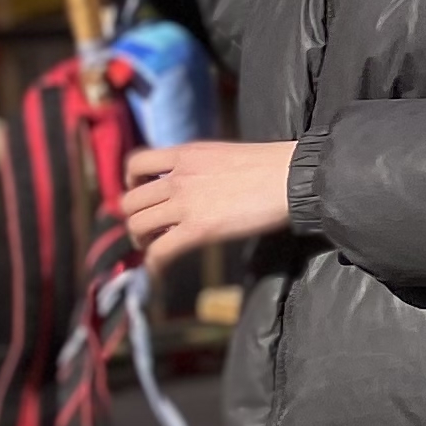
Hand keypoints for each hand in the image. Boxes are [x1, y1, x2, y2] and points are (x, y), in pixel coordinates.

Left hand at [125, 140, 299, 267]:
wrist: (295, 177)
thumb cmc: (275, 166)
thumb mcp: (227, 155)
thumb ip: (203, 167)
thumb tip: (200, 185)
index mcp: (186, 155)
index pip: (136, 164)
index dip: (131, 182)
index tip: (141, 193)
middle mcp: (179, 177)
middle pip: (131, 201)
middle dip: (134, 218)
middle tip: (147, 230)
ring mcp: (186, 203)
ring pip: (138, 225)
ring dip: (141, 240)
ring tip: (154, 248)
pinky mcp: (199, 229)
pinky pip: (160, 250)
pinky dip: (154, 263)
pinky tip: (160, 270)